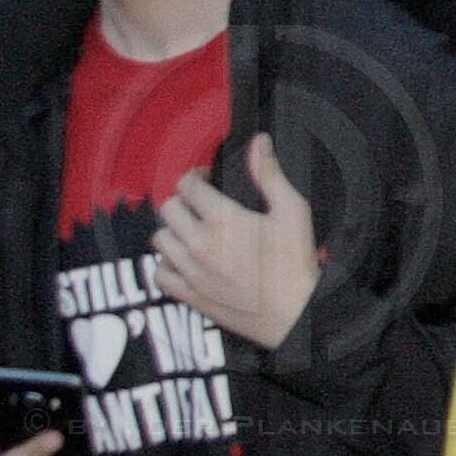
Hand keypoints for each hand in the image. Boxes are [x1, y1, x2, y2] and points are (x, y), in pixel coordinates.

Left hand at [155, 136, 320, 350]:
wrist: (294, 313)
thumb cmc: (296, 262)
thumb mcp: (293, 211)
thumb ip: (270, 175)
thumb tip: (258, 141)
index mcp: (223, 219)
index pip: (188, 186)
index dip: (195, 177)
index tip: (207, 180)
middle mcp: (199, 244)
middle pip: (168, 209)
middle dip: (183, 201)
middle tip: (201, 204)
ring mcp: (190, 272)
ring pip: (159, 240)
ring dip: (173, 230)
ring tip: (193, 231)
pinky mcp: (189, 295)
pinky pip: (159, 273)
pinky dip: (167, 263)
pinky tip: (185, 260)